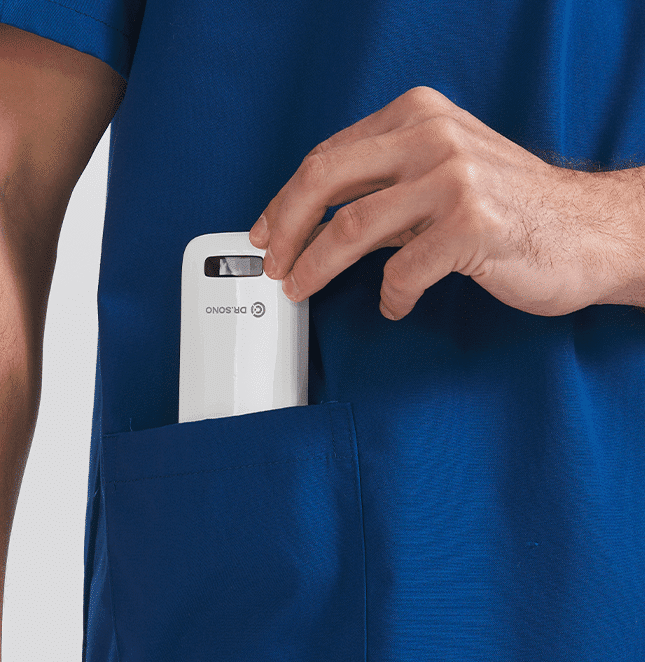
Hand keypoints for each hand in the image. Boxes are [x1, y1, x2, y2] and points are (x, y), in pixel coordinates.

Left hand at [249, 86, 641, 318]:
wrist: (588, 231)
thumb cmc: (511, 207)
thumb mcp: (440, 175)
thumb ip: (384, 187)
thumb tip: (318, 222)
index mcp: (416, 115)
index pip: (327, 156)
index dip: (286, 200)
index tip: (266, 231)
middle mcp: (431, 136)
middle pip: (324, 180)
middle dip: (286, 230)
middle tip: (273, 265)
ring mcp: (452, 178)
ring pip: (351, 228)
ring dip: (317, 268)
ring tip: (305, 288)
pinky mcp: (471, 225)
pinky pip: (403, 271)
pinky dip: (391, 296)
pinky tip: (395, 304)